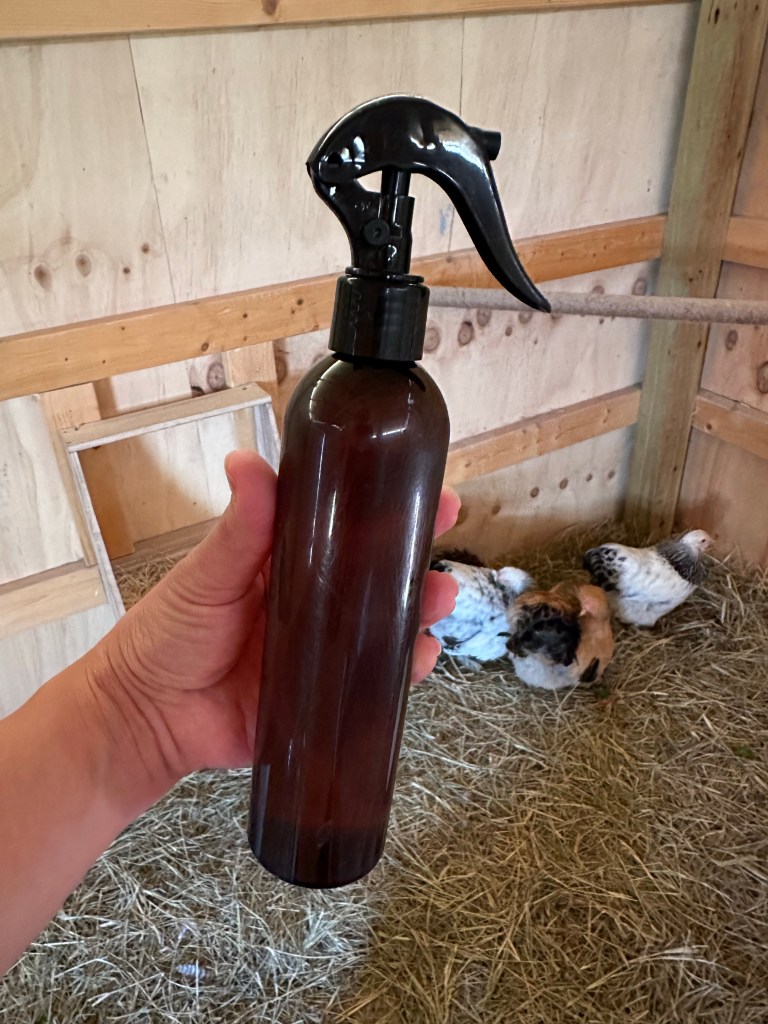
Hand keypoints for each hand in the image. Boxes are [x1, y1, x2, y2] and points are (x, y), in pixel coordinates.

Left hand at [86, 450, 459, 793]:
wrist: (146, 718)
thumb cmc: (167, 635)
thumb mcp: (206, 575)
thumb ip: (237, 527)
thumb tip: (246, 459)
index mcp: (289, 565)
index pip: (350, 529)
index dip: (392, 509)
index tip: (429, 489)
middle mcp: (316, 606)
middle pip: (380, 577)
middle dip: (419, 555)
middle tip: (444, 534)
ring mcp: (324, 654)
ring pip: (387, 628)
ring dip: (420, 610)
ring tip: (438, 597)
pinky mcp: (326, 701)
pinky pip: (373, 686)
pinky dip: (402, 671)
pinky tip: (420, 656)